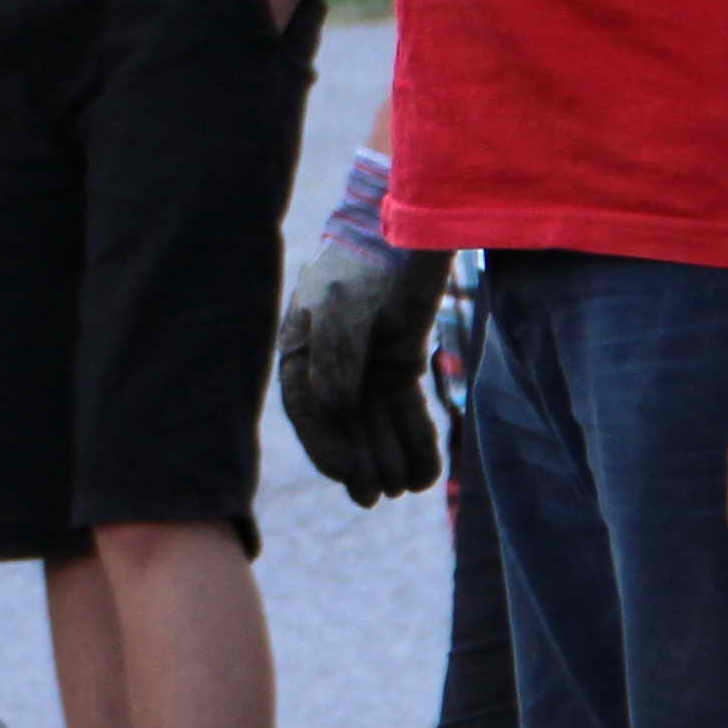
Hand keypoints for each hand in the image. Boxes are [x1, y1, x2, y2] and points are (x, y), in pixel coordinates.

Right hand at [276, 226, 447, 504]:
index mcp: (301, 348)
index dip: (326, 446)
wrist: (407, 231)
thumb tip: (334, 408)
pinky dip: (415, 440)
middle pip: (344, 424)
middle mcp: (330, 363)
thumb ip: (335, 358)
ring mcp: (366, 364)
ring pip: (377, 422)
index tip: (350, 477)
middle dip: (362, 462)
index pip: (307, 410)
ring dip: (390, 457)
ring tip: (405, 489)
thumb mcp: (343, 307)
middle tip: (379, 496)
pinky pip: (405, 409)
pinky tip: (426, 471)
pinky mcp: (400, 361)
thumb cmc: (365, 265)